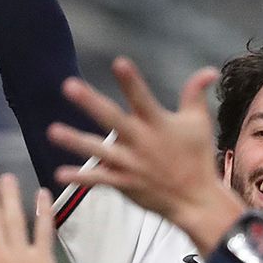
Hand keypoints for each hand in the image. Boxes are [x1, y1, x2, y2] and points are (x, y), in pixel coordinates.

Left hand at [48, 59, 240, 244]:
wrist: (196, 200)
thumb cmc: (198, 158)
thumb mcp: (199, 123)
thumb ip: (195, 93)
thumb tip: (210, 70)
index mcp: (158, 124)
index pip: (142, 98)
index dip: (131, 81)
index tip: (119, 63)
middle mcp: (142, 142)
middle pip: (112, 119)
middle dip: (90, 102)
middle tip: (69, 86)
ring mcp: (131, 165)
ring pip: (98, 151)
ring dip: (75, 141)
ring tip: (52, 130)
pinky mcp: (125, 184)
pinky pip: (99, 180)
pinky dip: (80, 177)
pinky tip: (59, 173)